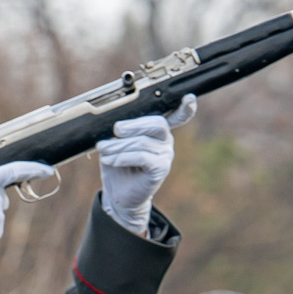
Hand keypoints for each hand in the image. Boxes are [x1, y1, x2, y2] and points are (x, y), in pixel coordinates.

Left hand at [98, 96, 192, 233]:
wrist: (118, 194)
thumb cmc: (117, 165)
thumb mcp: (116, 143)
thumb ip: (121, 130)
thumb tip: (115, 123)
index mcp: (157, 130)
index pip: (176, 116)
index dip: (185, 108)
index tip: (189, 98)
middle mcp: (166, 140)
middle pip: (157, 123)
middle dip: (133, 125)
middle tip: (115, 130)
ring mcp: (165, 155)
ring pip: (143, 142)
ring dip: (118, 145)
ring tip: (103, 149)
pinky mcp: (160, 169)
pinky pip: (142, 157)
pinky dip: (122, 157)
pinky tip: (110, 160)